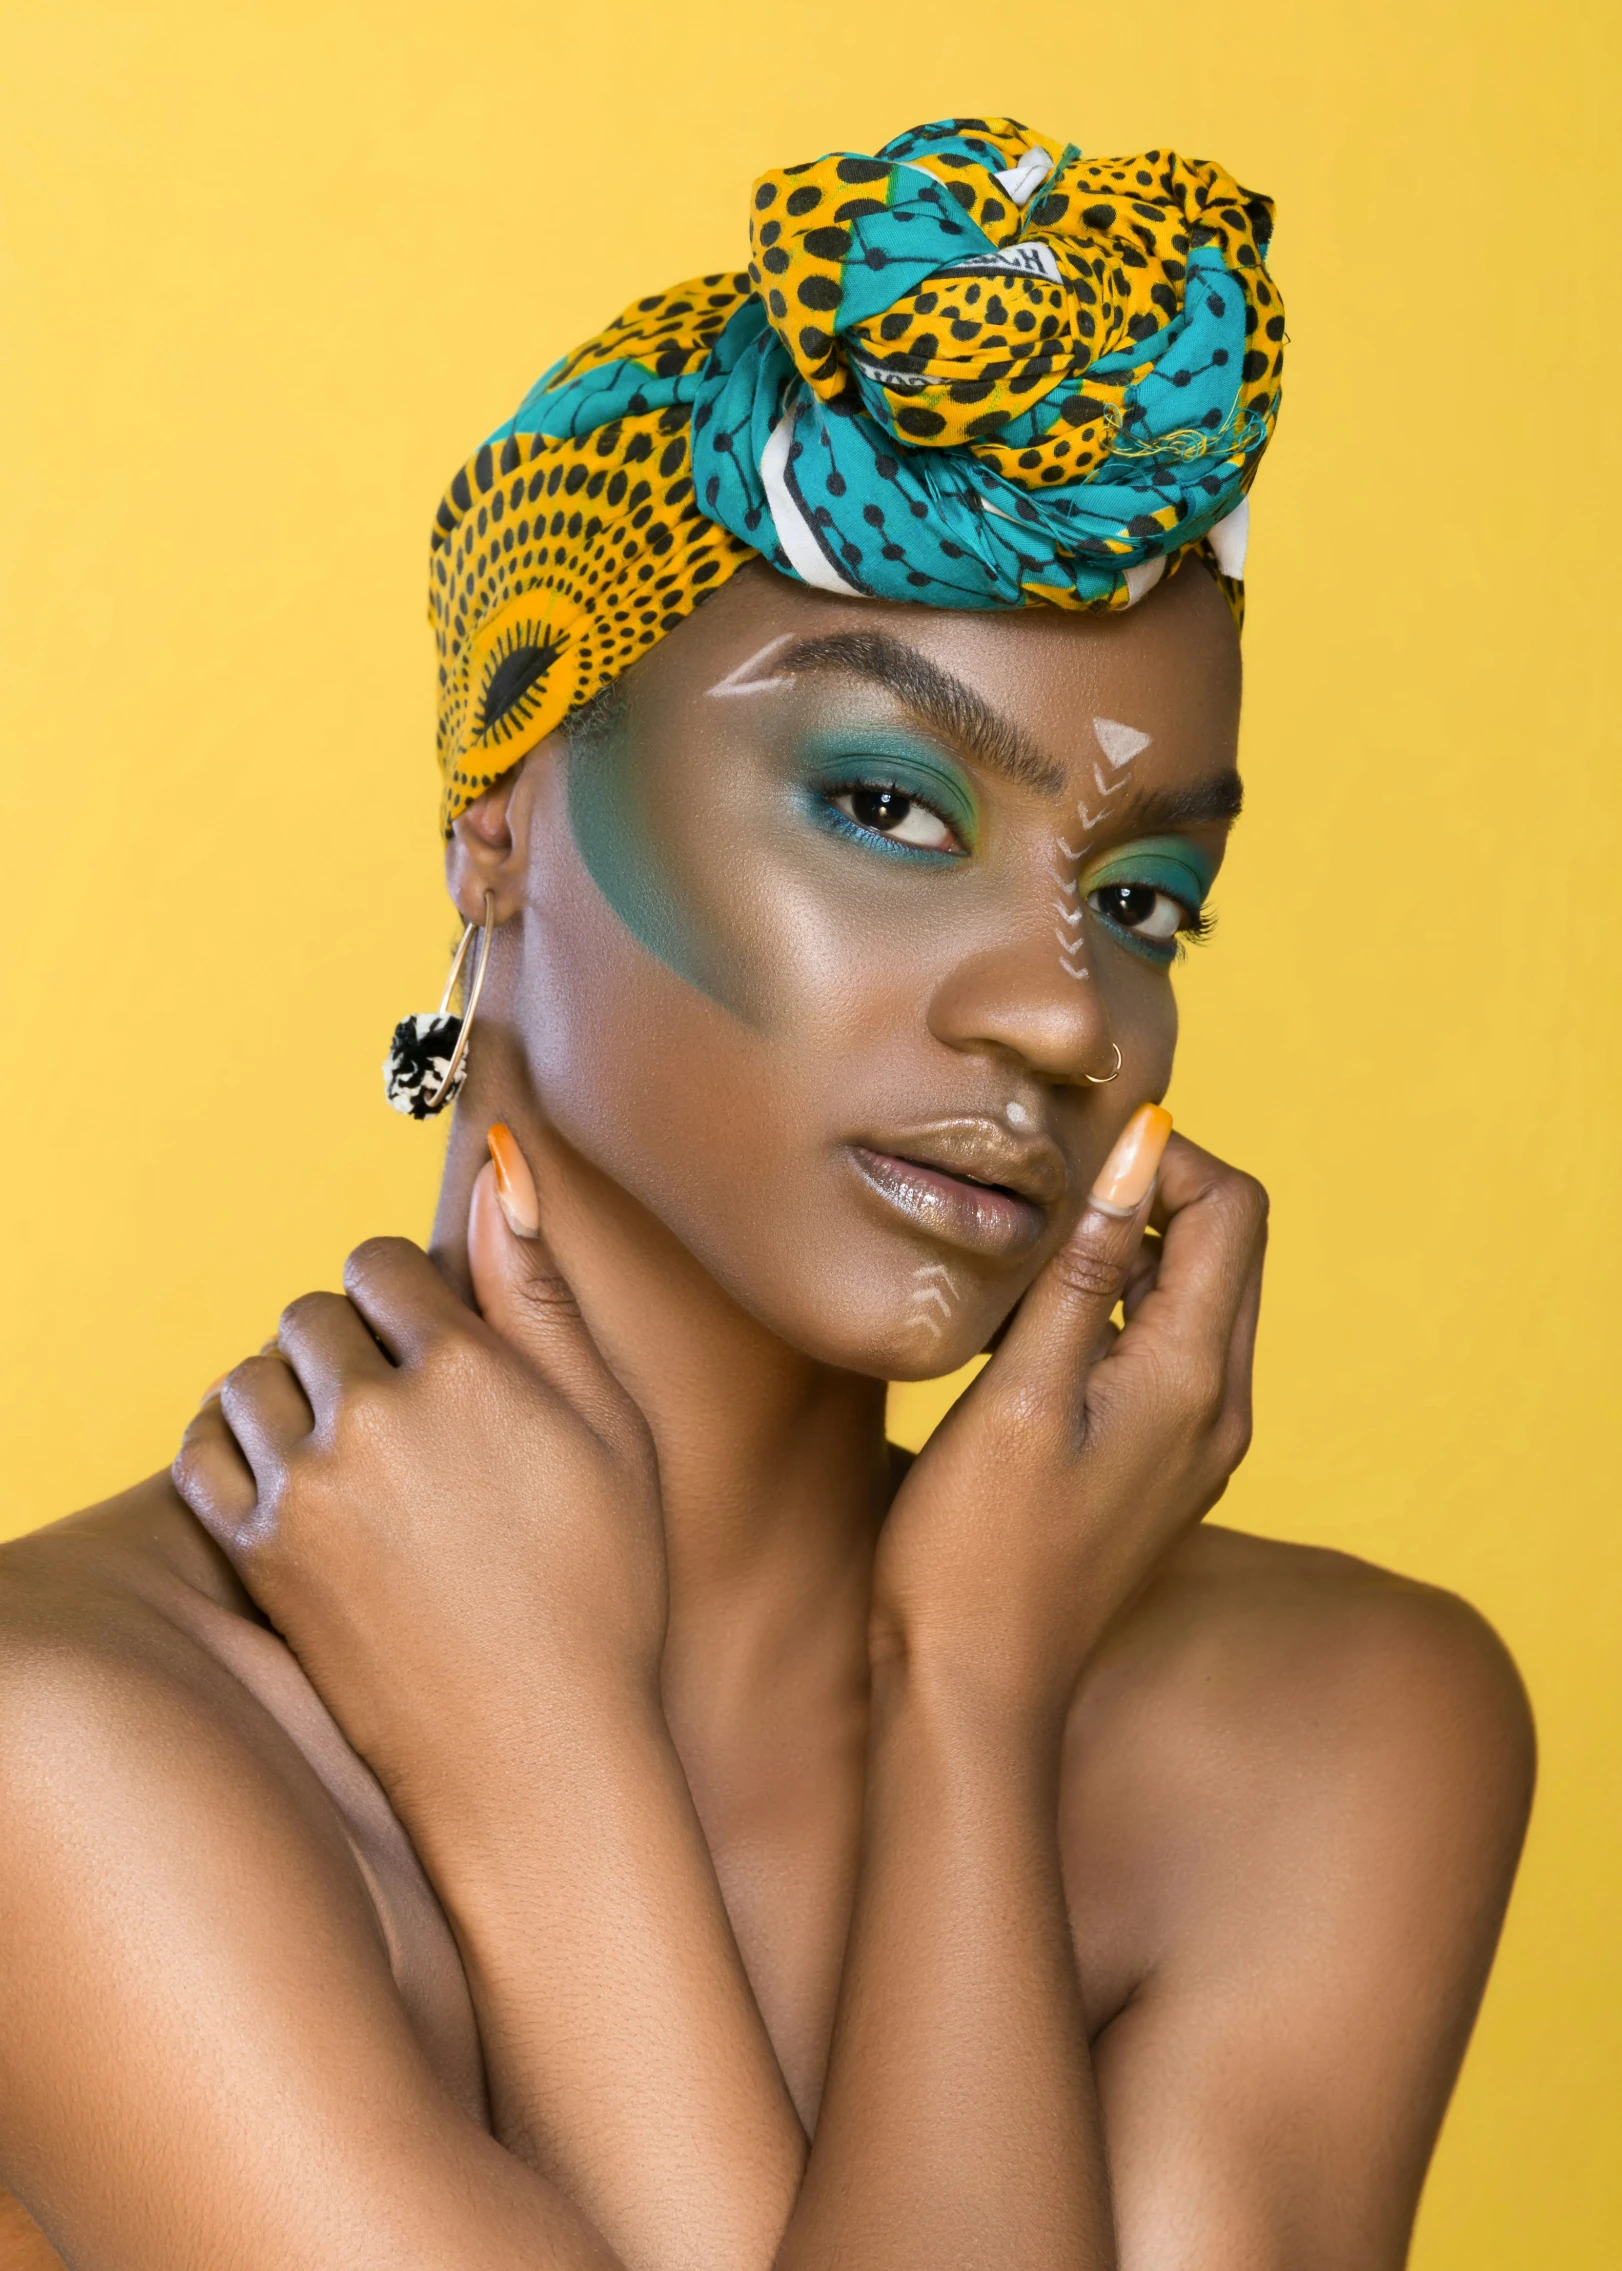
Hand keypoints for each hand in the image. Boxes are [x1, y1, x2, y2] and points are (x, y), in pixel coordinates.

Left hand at [172, 1128, 666, 1837]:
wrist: (535, 1752)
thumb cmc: (601, 1588)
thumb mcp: (610, 1429)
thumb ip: (541, 1290)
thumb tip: (500, 1158)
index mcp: (468, 1368)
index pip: (382, 1264)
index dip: (410, 1301)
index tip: (440, 1351)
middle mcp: (374, 1413)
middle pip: (312, 1312)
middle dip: (352, 1342)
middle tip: (404, 1414)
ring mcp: (307, 1486)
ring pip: (253, 1375)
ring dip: (291, 1392)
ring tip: (350, 1450)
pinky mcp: (260, 1553)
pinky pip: (204, 1451)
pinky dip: (235, 1446)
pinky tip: (290, 1477)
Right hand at [873, 1108, 1267, 1733]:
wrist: (972, 1694)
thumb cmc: (976, 1554)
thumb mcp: (1020, 1396)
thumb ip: (1082, 1274)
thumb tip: (1135, 1156)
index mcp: (1195, 1382)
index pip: (1234, 1210)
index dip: (1163, 1160)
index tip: (1069, 1162)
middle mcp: (1219, 1409)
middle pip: (1227, 1247)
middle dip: (1148, 1196)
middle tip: (1043, 1197)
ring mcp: (1197, 1445)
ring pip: (1193, 1298)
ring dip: (1125, 1253)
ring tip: (1026, 1260)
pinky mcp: (1159, 1469)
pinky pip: (1162, 1352)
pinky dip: (1112, 1310)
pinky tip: (1028, 1328)